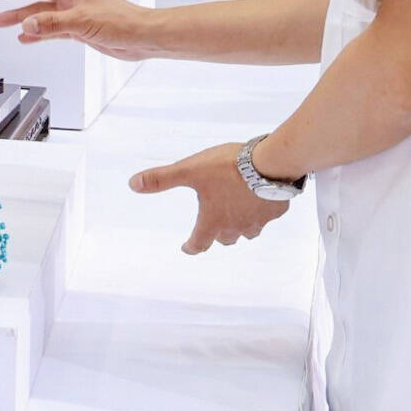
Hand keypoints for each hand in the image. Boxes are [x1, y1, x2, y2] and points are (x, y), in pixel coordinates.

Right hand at [0, 0, 157, 59]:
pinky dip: (37, 33)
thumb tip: (26, 25)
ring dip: (22, 16)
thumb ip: (52, 23)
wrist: (141, 38)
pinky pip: (50, 28)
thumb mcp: (82, 20)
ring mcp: (73, 11)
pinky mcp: (78, 28)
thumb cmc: (120, 21)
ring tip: (2, 21)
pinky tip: (25, 37)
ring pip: (41, 12)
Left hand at [131, 140, 292, 253]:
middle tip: (211, 226)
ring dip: (240, 226)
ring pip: (247, 232)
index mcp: (213, 221)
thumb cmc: (228, 168)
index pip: (199, 243)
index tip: (187, 247)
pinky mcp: (277, 210)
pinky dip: (261, 212)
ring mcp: (259, 221)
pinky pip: (267, 216)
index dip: (191, 247)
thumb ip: (161, 179)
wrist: (270, 163)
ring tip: (236, 215)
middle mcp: (236, 226)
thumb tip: (133, 185)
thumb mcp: (188, 170)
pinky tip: (259, 199)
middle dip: (216, 234)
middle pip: (224, 239)